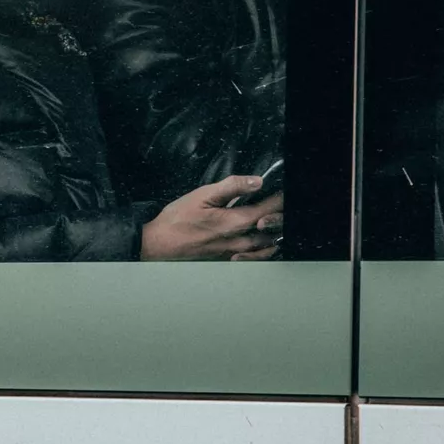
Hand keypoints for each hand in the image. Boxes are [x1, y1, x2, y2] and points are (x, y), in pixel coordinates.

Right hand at [141, 175, 282, 260]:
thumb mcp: (202, 195)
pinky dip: (264, 250)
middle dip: (281, 217)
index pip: (268, 209)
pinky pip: (255, 259)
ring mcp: (234, 254)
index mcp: (234, 222)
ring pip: (266, 247)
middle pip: (272, 230)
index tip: (285, 191)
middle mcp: (239, 241)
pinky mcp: (227, 261)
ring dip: (275, 234)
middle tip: (284, 206)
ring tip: (277, 222)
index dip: (280, 199)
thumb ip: (232, 187)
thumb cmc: (177, 220)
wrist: (158, 245)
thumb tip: (257, 181)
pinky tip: (263, 243)